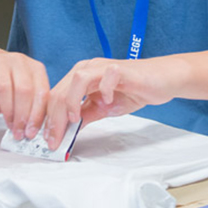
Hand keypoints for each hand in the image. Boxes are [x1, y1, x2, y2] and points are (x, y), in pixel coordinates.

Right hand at [0, 49, 49, 139]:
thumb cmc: (8, 78)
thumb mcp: (25, 86)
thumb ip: (32, 103)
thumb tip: (34, 128)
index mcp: (35, 67)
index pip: (41, 92)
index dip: (37, 115)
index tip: (32, 131)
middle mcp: (19, 61)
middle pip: (24, 91)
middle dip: (22, 116)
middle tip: (19, 132)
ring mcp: (0, 62)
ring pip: (6, 89)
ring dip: (8, 112)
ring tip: (9, 123)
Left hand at [43, 58, 171, 150]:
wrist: (159, 79)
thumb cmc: (132, 90)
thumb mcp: (103, 108)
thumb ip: (85, 116)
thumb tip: (66, 131)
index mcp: (80, 77)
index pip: (56, 96)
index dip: (48, 119)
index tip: (47, 140)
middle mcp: (88, 68)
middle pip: (61, 90)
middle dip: (55, 118)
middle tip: (54, 140)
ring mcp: (103, 67)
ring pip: (77, 79)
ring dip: (71, 101)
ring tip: (74, 119)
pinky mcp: (120, 69)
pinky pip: (106, 75)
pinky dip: (103, 90)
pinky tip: (106, 102)